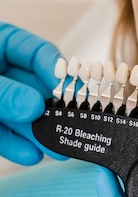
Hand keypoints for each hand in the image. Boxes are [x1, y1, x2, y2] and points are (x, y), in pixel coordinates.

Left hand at [0, 22, 60, 164]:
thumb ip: (3, 92)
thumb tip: (34, 106)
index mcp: (0, 42)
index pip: (37, 52)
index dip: (55, 70)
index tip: (70, 88)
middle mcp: (0, 69)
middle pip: (34, 87)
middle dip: (51, 109)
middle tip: (71, 123)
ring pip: (21, 113)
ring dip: (37, 132)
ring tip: (56, 147)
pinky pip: (2, 132)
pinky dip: (14, 144)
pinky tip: (29, 154)